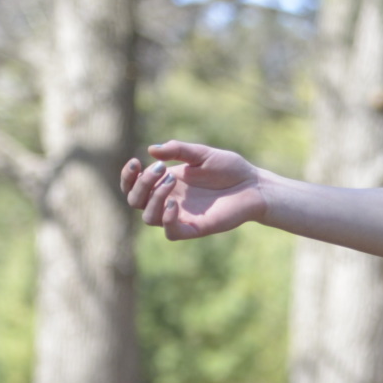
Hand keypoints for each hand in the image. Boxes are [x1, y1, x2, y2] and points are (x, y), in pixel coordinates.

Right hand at [120, 141, 266, 239]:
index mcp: (166, 183)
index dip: (128, 177)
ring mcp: (181, 216)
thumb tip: (152, 150)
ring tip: (171, 181)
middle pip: (136, 201)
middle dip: (140, 184)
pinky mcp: (195, 228)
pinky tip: (175, 204)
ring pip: (149, 218)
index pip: (134, 186)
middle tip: (160, 170)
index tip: (135, 161)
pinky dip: (167, 219)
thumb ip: (178, 150)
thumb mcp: (202, 154)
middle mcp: (170, 200)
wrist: (254, 185)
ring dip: (153, 198)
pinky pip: (171, 232)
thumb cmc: (230, 168)